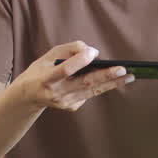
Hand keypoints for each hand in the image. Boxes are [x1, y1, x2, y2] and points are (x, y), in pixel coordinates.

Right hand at [15, 40, 132, 111]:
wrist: (28, 97)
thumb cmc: (39, 72)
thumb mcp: (46, 56)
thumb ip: (68, 50)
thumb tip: (91, 51)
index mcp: (46, 78)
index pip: (66, 69)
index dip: (80, 60)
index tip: (93, 52)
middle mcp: (57, 93)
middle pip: (84, 83)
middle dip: (105, 76)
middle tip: (123, 69)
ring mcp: (65, 102)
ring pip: (92, 91)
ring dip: (112, 83)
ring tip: (129, 76)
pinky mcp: (71, 107)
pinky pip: (89, 94)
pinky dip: (99, 86)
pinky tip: (110, 81)